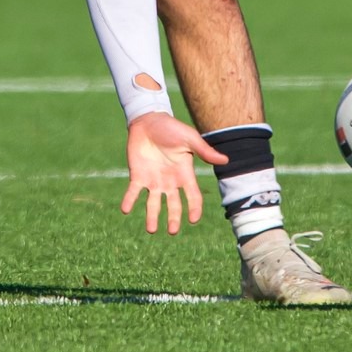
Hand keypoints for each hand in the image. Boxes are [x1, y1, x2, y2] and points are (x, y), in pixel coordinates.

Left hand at [121, 112, 226, 234]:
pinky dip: (129, 200)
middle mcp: (169, 182)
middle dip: (173, 219)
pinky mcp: (137, 176)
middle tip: (172, 231)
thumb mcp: (189, 139)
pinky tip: (125, 209)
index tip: (193, 219)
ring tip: (151, 230)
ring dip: (152, 217)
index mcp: (184, 174)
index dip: (194, 208)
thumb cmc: (171, 128)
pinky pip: (133, 192)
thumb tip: (226, 160)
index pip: (192, 196)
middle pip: (173, 205)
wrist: (148, 121)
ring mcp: (153, 180)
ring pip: (153, 204)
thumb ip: (205, 151)